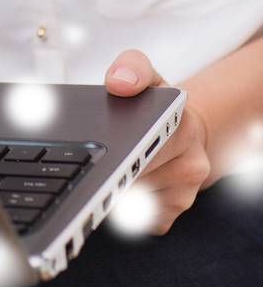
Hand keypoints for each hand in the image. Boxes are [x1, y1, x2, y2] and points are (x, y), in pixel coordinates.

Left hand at [104, 48, 211, 234]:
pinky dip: (126, 207)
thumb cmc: (156, 105)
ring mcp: (186, 191)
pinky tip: (124, 188)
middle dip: (110, 172)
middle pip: (133, 178)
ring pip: (133, 201)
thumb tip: (118, 83)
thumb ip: (131, 68)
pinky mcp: (175, 211)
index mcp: (182, 125)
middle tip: (94, 164)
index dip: (118, 156)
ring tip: (110, 169)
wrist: (185, 129)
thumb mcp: (145, 75)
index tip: (102, 162)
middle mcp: (192, 162)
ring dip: (115, 189)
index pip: (141, 148)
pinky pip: (139, 217)